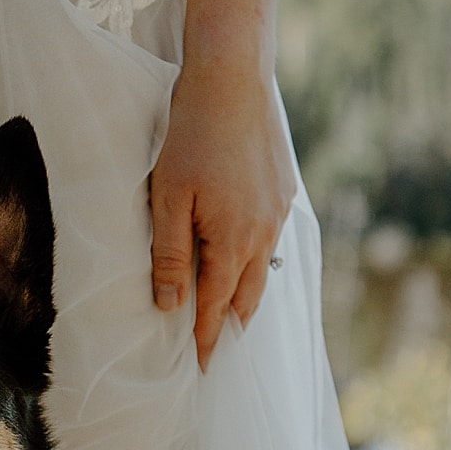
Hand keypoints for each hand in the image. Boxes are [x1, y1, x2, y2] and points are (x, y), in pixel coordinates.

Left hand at [149, 63, 295, 369]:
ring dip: (245, 295)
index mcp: (232, 242)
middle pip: (246, 296)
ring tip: (230, 315)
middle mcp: (263, 234)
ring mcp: (278, 212)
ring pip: (263, 270)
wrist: (232, 81)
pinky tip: (245, 260)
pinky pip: (271, 241)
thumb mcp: (167, 199)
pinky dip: (256, 261)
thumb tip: (170, 305)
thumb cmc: (191, 136)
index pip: (215, 306)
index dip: (205, 338)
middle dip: (229, 324)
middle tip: (216, 349)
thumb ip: (170, 256)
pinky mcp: (283, 192)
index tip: (199, 367)